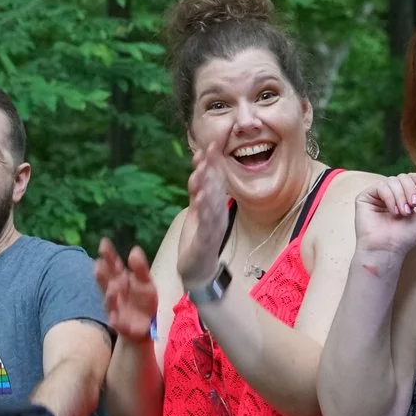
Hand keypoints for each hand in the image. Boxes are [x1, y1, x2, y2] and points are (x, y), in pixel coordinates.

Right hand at [94, 239, 158, 342]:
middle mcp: (114, 291)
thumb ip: (140, 267)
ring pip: (109, 301)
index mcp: (120, 278)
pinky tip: (114, 318)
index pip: (113, 265)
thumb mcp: (146, 281)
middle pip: (106, 281)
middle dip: (102, 274)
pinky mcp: (119, 324)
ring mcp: (114, 308)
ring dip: (110, 296)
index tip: (104, 243)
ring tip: (113, 289)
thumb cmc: (143, 300)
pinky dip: (115, 320)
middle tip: (99, 264)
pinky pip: (116, 322)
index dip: (108, 254)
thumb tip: (135, 249)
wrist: (144, 325)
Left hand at [174, 140, 232, 292]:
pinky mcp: (206, 240)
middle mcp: (217, 213)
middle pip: (216, 188)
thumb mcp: (197, 210)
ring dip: (209, 185)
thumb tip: (199, 164)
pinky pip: (206, 223)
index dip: (212, 162)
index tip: (210, 144)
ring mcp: (213, 227)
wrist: (199, 271)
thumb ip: (198, 188)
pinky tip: (200, 199)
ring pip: (212, 203)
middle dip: (212, 168)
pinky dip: (204, 210)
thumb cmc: (199, 238)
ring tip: (203, 169)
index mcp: (215, 205)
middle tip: (208, 150)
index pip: (215, 180)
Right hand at [352, 173, 415, 262]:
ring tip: (402, 213)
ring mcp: (377, 195)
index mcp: (403, 197)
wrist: (387, 249)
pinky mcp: (365, 197)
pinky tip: (392, 211)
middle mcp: (390, 194)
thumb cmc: (405, 237)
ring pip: (392, 180)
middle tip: (412, 206)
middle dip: (411, 190)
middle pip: (402, 177)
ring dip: (401, 196)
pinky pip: (381, 186)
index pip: (410, 178)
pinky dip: (390, 197)